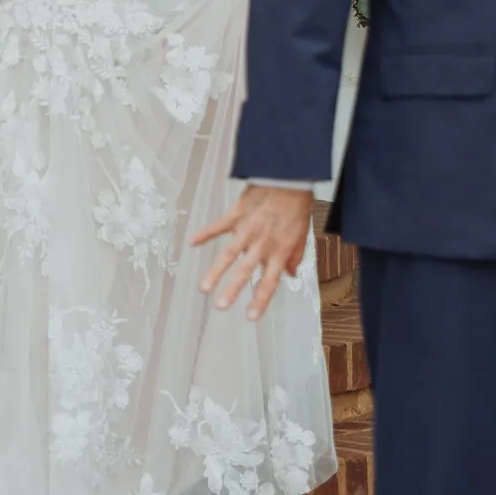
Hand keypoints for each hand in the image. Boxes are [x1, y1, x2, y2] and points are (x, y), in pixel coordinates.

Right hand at [193, 184, 312, 321]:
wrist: (290, 177)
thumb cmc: (296, 205)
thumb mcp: (303, 234)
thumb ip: (295, 256)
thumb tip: (290, 275)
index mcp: (279, 250)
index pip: (269, 281)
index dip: (260, 300)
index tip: (250, 317)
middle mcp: (263, 243)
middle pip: (245, 271)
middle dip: (232, 290)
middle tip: (220, 306)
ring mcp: (248, 229)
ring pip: (229, 253)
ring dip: (216, 271)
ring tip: (204, 287)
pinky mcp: (237, 213)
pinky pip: (219, 225)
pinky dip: (205, 233)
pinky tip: (193, 242)